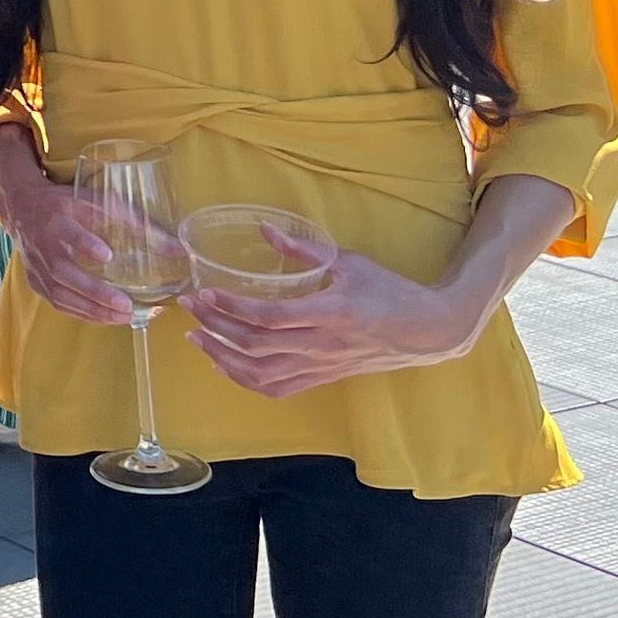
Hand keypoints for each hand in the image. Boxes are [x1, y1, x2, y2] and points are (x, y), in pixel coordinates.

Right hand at [0, 128, 135, 326]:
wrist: (22, 207)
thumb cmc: (67, 204)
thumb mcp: (97, 200)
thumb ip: (135, 221)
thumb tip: (178, 248)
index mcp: (56, 216)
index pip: (68, 231)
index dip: (84, 242)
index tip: (106, 254)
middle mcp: (42, 243)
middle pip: (63, 271)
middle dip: (93, 290)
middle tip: (125, 304)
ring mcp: (35, 266)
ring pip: (60, 293)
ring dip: (91, 308)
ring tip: (123, 316)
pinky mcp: (35, 282)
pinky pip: (58, 303)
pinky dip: (82, 313)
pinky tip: (106, 318)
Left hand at [185, 235, 490, 395]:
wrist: (427, 331)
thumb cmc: (390, 291)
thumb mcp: (350, 262)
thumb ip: (305, 250)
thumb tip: (265, 229)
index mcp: (331, 312)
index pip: (270, 316)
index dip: (232, 306)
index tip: (204, 291)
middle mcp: (323, 344)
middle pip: (256, 345)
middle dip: (215, 326)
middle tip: (190, 307)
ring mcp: (322, 366)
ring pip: (260, 374)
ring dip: (222, 358)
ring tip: (198, 337)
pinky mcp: (323, 379)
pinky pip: (276, 388)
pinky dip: (245, 379)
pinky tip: (226, 363)